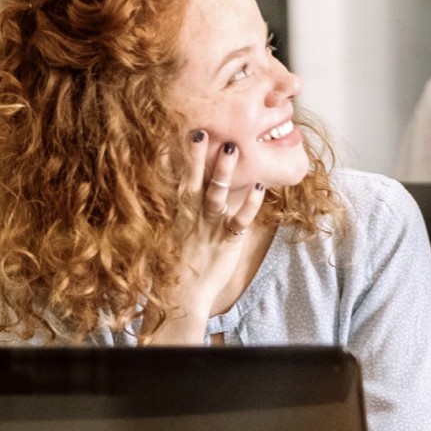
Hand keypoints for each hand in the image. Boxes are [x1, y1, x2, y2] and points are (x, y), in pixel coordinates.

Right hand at [147, 134, 264, 343]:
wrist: (181, 298)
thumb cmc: (178, 264)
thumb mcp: (174, 233)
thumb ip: (181, 209)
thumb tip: (185, 185)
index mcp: (176, 214)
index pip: (173, 181)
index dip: (172, 158)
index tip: (170, 134)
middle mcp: (191, 218)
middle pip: (193, 181)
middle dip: (196, 157)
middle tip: (200, 131)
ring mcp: (209, 229)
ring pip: (216, 195)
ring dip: (224, 172)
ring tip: (231, 148)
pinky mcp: (226, 242)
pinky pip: (239, 221)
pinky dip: (250, 205)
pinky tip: (259, 188)